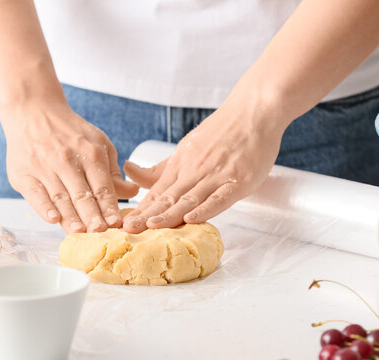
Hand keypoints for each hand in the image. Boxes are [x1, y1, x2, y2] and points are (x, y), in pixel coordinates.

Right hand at [2, 105, 138, 232]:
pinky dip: (44, 207)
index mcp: (90, 153)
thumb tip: (133, 191)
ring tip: (79, 232)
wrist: (34, 112)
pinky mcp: (23, 173)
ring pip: (60, 197)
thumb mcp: (98, 144)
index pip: (102, 186)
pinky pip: (35, 194)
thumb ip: (112, 171)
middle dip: (92, 215)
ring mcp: (44, 166)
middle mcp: (67, 160)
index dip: (109, 206)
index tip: (116, 223)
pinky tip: (53, 219)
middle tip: (100, 232)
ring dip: (70, 217)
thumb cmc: (70, 133)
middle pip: (82, 194)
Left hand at [122, 98, 284, 232]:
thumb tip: (128, 169)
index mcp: (181, 163)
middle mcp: (195, 170)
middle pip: (169, 197)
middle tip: (129, 230)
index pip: (157, 191)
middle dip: (148, 215)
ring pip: (190, 199)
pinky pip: (220, 197)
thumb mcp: (186, 147)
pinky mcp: (239, 180)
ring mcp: (217, 175)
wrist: (254, 111)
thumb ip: (160, 167)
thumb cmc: (222, 131)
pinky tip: (192, 219)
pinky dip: (206, 209)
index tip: (124, 224)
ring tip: (151, 226)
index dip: (141, 209)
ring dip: (170, 213)